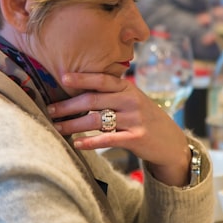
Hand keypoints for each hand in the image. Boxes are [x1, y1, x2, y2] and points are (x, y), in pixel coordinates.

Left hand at [48, 71, 190, 185]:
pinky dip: (91, 142)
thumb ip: (112, 94)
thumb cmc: (145, 119)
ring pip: (97, 120)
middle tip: (50, 110)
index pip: (102, 80)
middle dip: (69, 105)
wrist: (171, 141)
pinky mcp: (136, 138)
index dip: (82, 78)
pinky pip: (109, 139)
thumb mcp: (133, 100)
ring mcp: (134, 119)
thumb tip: (79, 90)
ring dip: (74, 125)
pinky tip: (77, 144)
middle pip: (94, 100)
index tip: (63, 78)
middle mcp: (131, 101)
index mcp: (128, 88)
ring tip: (58, 128)